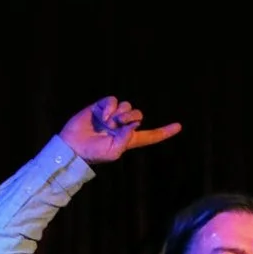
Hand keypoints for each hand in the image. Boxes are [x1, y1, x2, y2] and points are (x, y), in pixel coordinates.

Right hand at [58, 96, 180, 165]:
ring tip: (108, 122)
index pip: (150, 135)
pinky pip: (112, 100)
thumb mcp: (113, 152)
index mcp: (129, 140)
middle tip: (118, 123)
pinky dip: (109, 107)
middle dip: (131, 117)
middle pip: (138, 115)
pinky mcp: (101, 107)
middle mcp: (122, 127)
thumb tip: (133, 124)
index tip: (178, 127)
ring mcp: (112, 116)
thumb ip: (126, 139)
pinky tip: (102, 116)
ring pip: (126, 106)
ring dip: (120, 112)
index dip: (164, 132)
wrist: (74, 146)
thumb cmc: (94, 153)